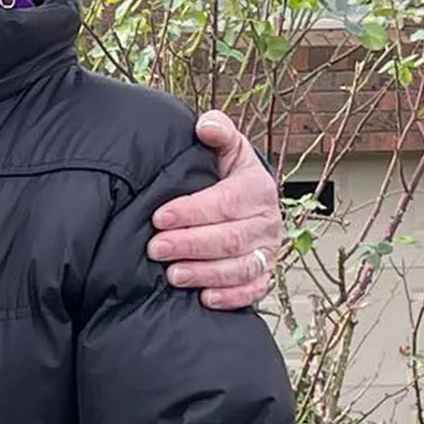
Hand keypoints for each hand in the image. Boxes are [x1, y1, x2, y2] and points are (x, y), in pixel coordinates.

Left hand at [148, 109, 280, 309]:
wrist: (248, 199)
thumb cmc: (227, 172)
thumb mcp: (226, 147)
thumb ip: (218, 132)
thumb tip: (206, 125)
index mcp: (257, 188)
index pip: (225, 202)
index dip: (191, 212)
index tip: (158, 218)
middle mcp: (267, 221)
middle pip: (230, 238)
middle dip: (190, 244)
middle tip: (155, 248)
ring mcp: (267, 250)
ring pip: (240, 267)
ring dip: (205, 273)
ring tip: (173, 275)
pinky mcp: (264, 273)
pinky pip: (253, 290)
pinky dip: (231, 297)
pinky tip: (204, 298)